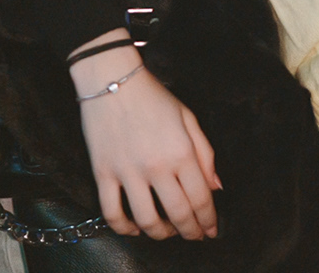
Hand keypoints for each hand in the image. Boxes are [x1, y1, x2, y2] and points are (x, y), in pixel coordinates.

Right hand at [73, 49, 221, 241]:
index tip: (211, 230)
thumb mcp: (189, 118)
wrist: (112, 81)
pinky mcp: (103, 174)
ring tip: (167, 232)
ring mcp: (128, 172)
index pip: (201, 198)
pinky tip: (135, 228)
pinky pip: (112, 212)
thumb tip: (216, 187)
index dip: (209, 220)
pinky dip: (124, 228)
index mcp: (182, 152)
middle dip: (191, 231)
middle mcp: (157, 166)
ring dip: (160, 234)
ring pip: (147, 220)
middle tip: (195, 236)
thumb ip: (205, 154)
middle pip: (178, 214)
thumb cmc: (154, 97)